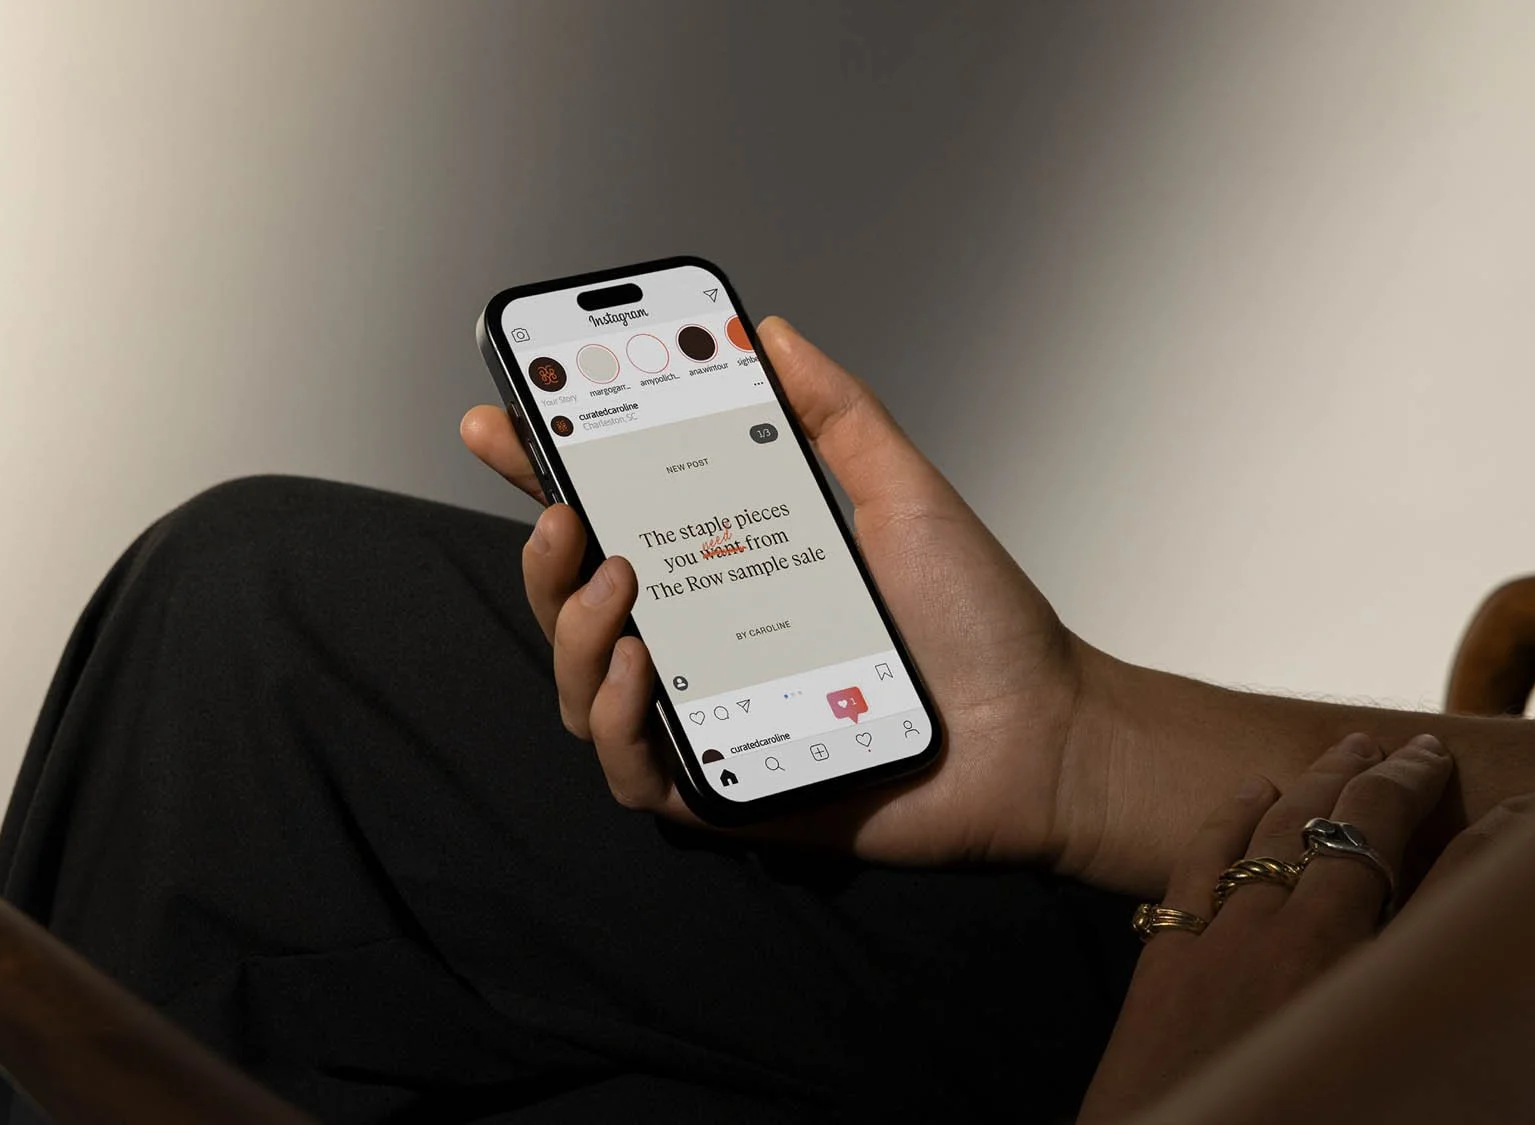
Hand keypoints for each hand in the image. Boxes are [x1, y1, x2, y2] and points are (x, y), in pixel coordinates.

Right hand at [461, 317, 1101, 869]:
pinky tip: (644, 670)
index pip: (615, 519)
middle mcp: (705, 644)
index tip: (495, 421)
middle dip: (542, 553)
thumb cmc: (976, 620)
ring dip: (573, 631)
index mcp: (731, 572)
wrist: (1039, 730)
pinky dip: (618, 718)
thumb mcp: (901, 491)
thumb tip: (768, 332)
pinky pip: (632, 768)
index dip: (541, 474)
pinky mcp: (724, 790)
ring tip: (618, 584)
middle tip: (564, 508)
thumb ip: (834, 413)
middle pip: (575, 605)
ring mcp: (709, 718)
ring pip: (584, 686)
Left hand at [1076, 733, 1534, 1122]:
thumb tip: (1467, 935)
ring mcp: (1228, 949)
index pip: (1452, 881)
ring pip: (1279, 831)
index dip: (1490, 834)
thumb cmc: (1288, 1120)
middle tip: (1421, 749)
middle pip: (1356, 833)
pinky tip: (1251, 790)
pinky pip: (1201, 862)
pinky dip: (1230, 815)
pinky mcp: (1168, 964)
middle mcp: (1304, 951)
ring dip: (1319, 780)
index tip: (1513, 799)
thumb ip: (1427, 984)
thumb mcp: (1385, 1062)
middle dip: (1394, 781)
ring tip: (1351, 748)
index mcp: (1373, 987)